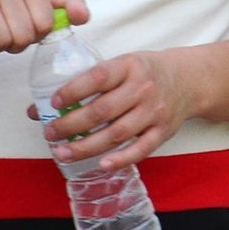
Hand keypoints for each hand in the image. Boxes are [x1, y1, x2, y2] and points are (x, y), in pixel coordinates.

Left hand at [29, 48, 196, 171]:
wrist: (189, 80)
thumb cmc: (145, 73)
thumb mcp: (122, 65)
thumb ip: (88, 82)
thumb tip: (40, 106)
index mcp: (129, 66)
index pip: (98, 77)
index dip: (74, 91)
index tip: (53, 103)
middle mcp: (143, 88)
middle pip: (103, 110)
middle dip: (72, 124)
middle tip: (50, 133)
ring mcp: (154, 112)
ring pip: (117, 133)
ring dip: (86, 146)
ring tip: (62, 152)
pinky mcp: (163, 131)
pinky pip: (141, 149)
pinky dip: (120, 158)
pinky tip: (100, 164)